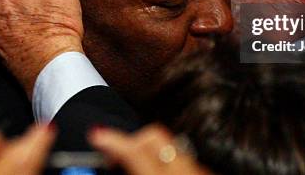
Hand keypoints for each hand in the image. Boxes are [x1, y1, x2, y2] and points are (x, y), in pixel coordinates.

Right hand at [88, 124, 212, 174]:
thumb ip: (124, 172)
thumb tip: (110, 161)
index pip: (134, 148)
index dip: (111, 139)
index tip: (96, 134)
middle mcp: (186, 169)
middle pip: (154, 136)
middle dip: (132, 139)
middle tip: (114, 155)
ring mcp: (200, 170)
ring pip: (171, 147)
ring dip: (150, 153)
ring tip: (136, 167)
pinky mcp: (208, 173)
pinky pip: (184, 160)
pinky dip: (168, 163)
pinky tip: (159, 173)